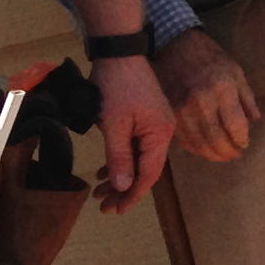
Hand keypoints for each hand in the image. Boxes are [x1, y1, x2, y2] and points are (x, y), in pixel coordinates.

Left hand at [90, 53, 173, 207]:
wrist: (119, 53)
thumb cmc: (116, 87)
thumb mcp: (114, 124)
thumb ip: (119, 157)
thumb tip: (124, 187)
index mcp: (160, 135)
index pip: (149, 174)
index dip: (133, 194)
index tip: (116, 211)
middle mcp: (163, 133)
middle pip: (145, 170)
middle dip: (125, 190)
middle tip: (104, 208)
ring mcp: (155, 126)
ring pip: (139, 160)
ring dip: (121, 177)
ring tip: (101, 193)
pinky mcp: (145, 120)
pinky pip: (135, 147)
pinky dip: (121, 160)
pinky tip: (105, 171)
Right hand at [158, 28, 263, 161]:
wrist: (174, 46)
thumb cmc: (210, 57)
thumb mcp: (235, 71)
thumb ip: (247, 97)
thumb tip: (255, 120)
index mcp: (223, 89)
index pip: (235, 125)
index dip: (242, 139)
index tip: (245, 144)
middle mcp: (202, 102)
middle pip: (217, 139)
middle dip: (228, 152)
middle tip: (235, 154)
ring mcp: (183, 110)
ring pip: (199, 143)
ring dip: (212, 154)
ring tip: (222, 155)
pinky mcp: (170, 114)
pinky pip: (184, 139)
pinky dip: (196, 148)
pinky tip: (204, 149)